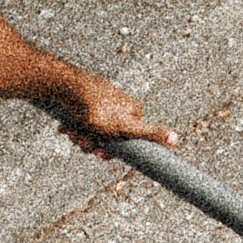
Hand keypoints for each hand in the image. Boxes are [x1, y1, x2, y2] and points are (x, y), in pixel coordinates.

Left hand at [53, 71, 167, 151]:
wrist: (67, 88)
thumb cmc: (96, 108)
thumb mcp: (125, 126)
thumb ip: (150, 133)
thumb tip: (176, 139)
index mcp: (132, 111)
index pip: (124, 142)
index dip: (108, 151)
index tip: (98, 153)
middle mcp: (119, 106)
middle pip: (105, 138)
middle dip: (91, 143)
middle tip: (81, 139)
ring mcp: (102, 104)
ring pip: (90, 132)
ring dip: (79, 136)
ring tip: (72, 130)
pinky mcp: (85, 102)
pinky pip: (80, 122)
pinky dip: (73, 126)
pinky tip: (66, 126)